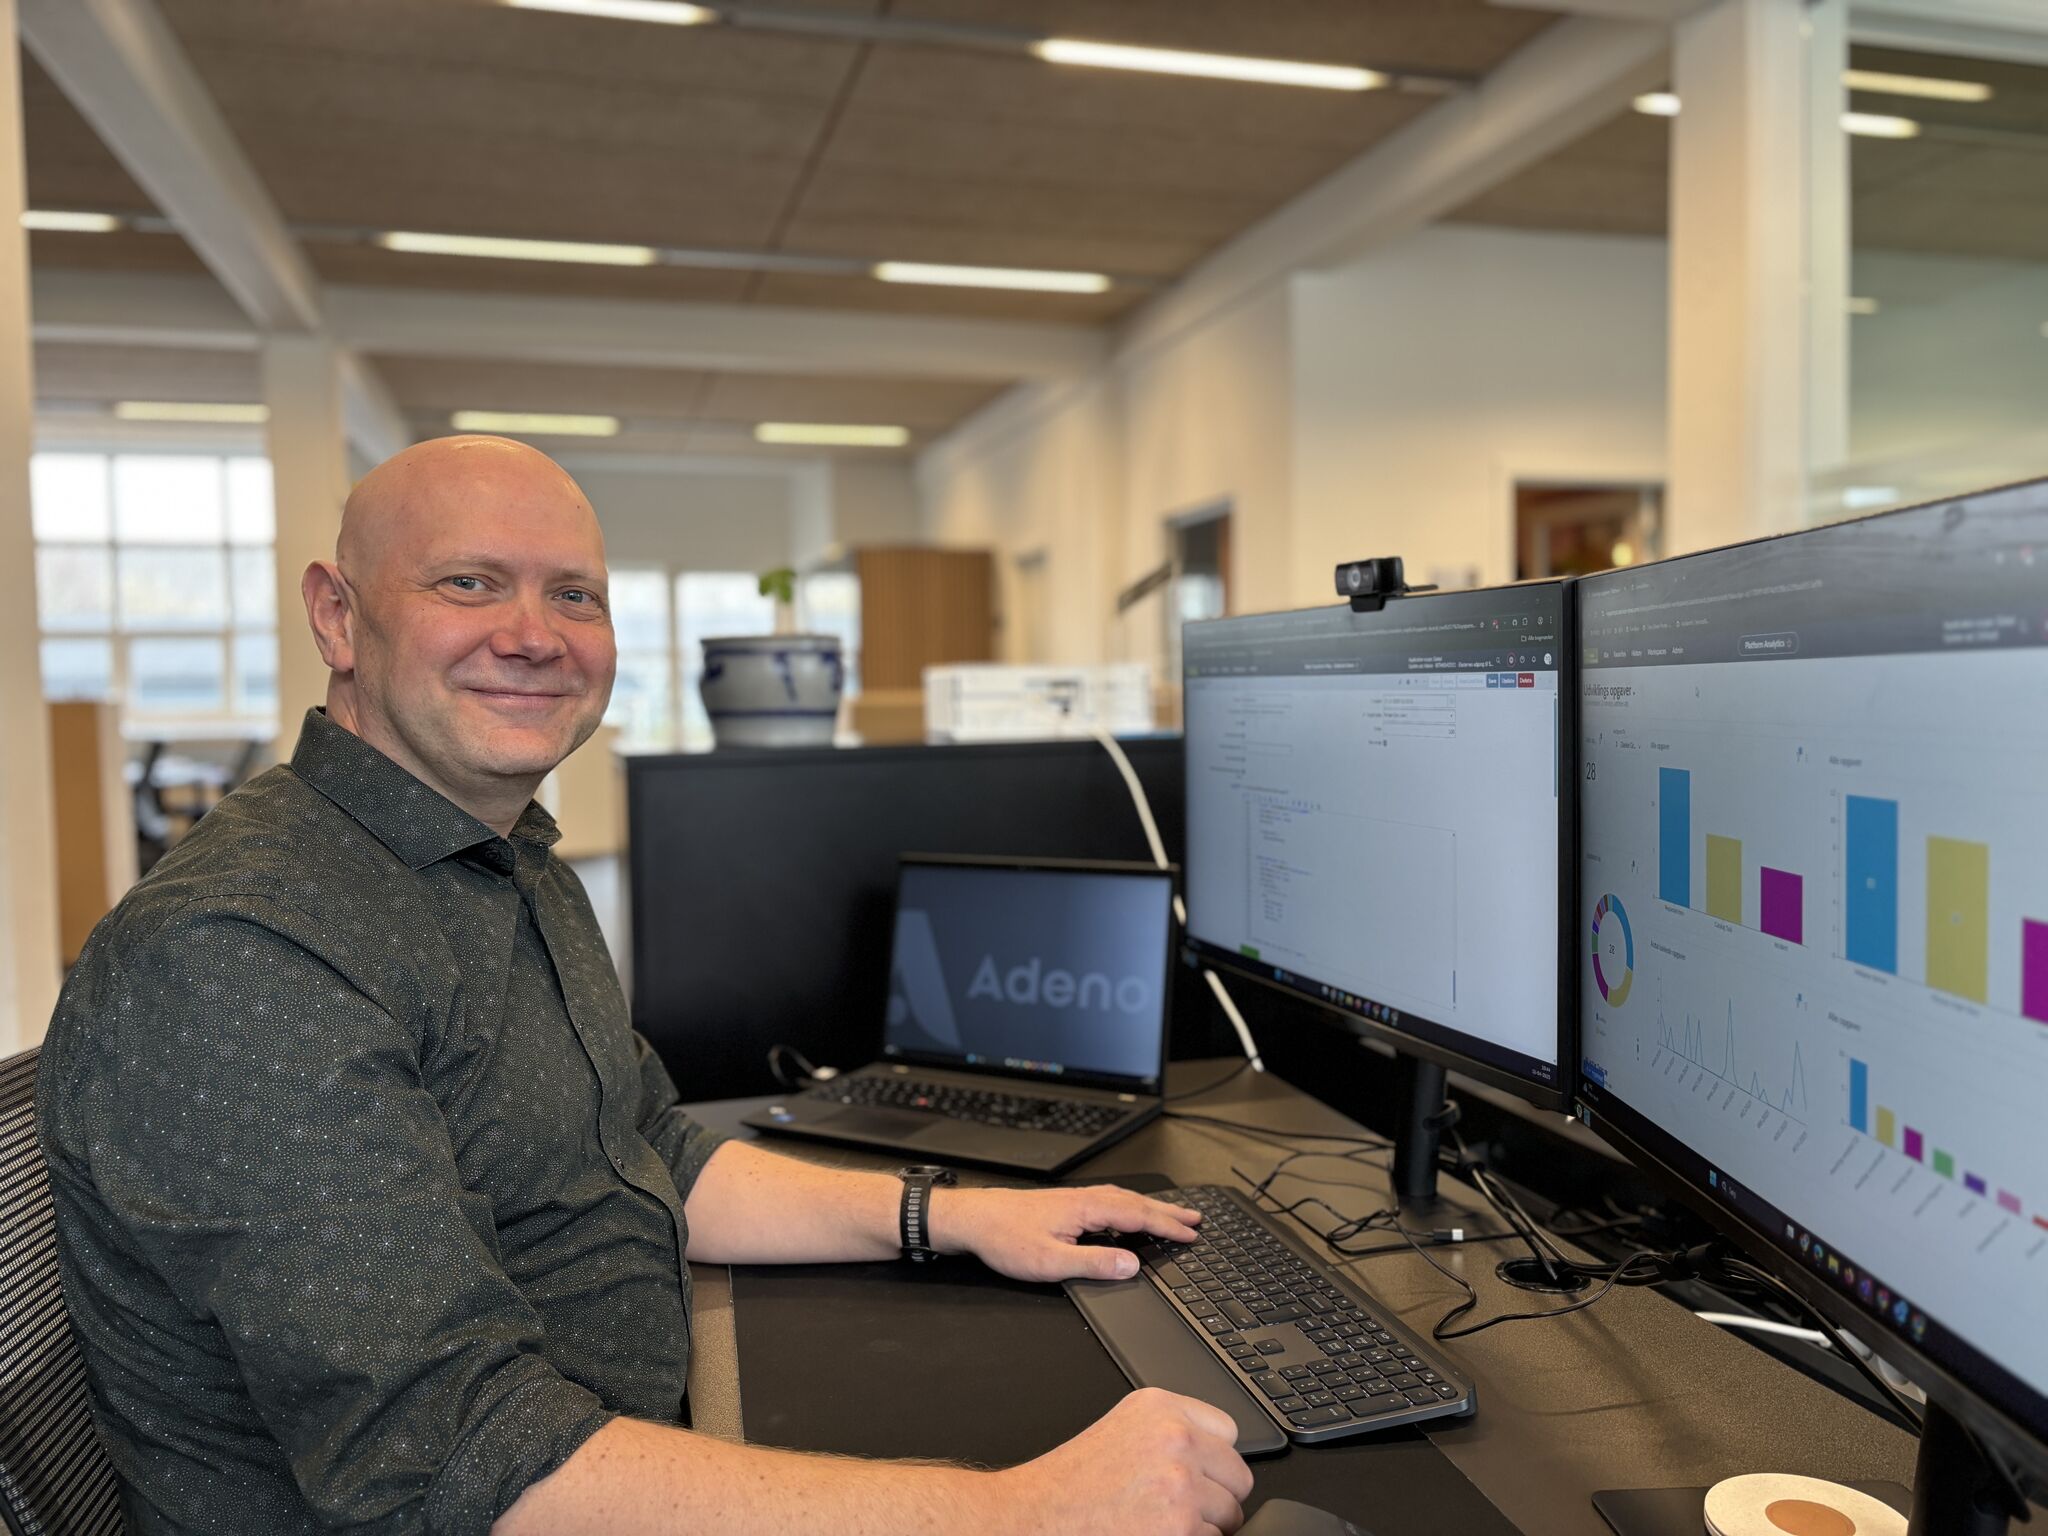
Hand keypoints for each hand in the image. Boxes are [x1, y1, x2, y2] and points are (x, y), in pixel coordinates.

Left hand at [930, 1184, 1200, 1282]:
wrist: (972, 1219)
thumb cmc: (1005, 1239)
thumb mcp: (1050, 1262)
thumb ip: (1093, 1264)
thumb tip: (1132, 1265)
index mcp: (1085, 1209)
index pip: (1138, 1216)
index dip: (1167, 1226)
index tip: (1192, 1234)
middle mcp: (1083, 1199)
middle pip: (1135, 1203)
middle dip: (1167, 1212)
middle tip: (1195, 1219)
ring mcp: (1074, 1199)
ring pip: (1123, 1200)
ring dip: (1150, 1207)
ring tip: (1171, 1214)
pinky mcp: (1064, 1204)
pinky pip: (1109, 1201)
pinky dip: (1130, 1206)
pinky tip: (1128, 1214)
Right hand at [986, 1388, 1251, 1535]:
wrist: (1034, 1518)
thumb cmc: (1068, 1485)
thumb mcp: (1120, 1431)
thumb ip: (1168, 1433)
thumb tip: (1214, 1459)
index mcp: (1159, 1407)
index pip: (1229, 1431)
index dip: (1212, 1460)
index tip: (1198, 1473)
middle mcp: (1175, 1438)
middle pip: (1238, 1475)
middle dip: (1215, 1497)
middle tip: (1176, 1508)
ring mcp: (1181, 1484)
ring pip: (1231, 1515)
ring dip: (1204, 1527)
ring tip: (1159, 1524)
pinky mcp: (1181, 1527)